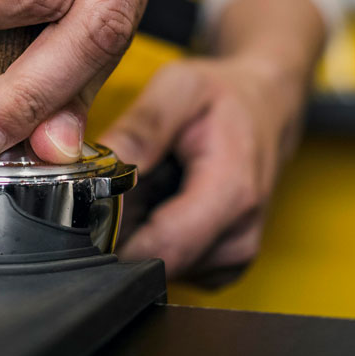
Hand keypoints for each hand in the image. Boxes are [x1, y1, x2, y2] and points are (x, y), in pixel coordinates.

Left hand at [100, 0, 324, 281]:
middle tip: (123, 183)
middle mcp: (238, 239)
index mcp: (233, 194)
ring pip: (156, 265)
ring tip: (151, 185)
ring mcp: (232, 259)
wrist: (265, 108)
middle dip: (123, 229)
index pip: (160, 247)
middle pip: (153, 260)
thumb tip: (93, 167)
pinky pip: (169, 264)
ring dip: (138, 231)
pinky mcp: (221, 268)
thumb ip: (140, 128)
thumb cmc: (223, 96)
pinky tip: (163, 201)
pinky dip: (155, 236)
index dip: (113, 235)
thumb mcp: (179, 87)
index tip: (89, 206)